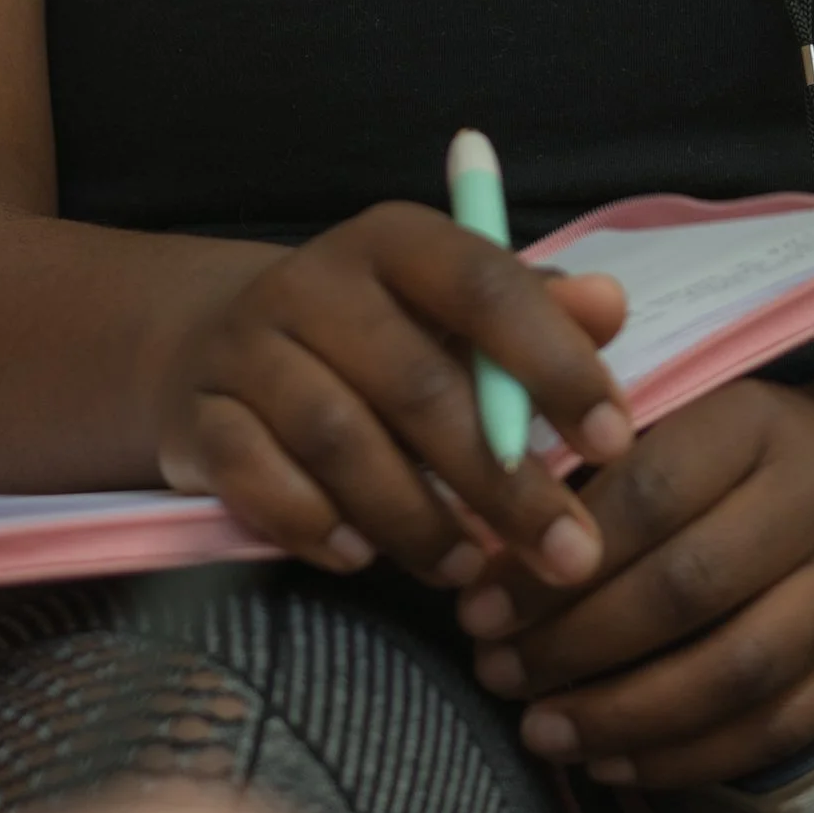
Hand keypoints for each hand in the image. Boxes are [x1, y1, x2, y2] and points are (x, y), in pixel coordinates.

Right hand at [167, 210, 628, 594]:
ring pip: (339, 441)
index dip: (554, 363)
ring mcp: (247, 347)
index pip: (484, 285)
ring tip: (470, 570)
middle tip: (567, 556)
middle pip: (416, 385)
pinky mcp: (198, 414)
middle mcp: (314, 281)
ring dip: (415, 519)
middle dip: (502, 484)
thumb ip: (537, 311)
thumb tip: (611, 306)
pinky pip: (257, 478)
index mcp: (396, 241)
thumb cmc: (378, 335)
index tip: (615, 442)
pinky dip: (315, 526)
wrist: (221, 346)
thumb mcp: (455, 312)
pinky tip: (364, 559)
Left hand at [455, 379, 813, 788]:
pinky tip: (613, 763)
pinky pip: (776, 730)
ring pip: (734, 673)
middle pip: (686, 590)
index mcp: (760, 424)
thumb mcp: (698, 421)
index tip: (478, 606)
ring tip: (541, 731)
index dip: (555, 562)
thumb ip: (601, 470)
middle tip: (496, 672)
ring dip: (622, 715)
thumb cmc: (762, 456)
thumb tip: (484, 556)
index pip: (647, 495)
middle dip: (574, 644)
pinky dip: (685, 757)